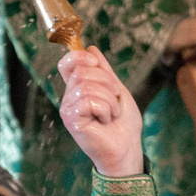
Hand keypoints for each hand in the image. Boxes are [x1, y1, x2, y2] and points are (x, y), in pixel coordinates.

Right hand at [57, 46, 144, 177]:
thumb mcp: (117, 90)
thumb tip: (91, 48)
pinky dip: (106, 110)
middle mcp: (69, 98)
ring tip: (111, 114)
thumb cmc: (123, 123)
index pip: (68, 63)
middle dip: (107, 83)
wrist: (127, 146)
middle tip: (114, 101)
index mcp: (77, 89)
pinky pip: (89, 101)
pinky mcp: (72, 120)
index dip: (80, 57)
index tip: (95, 63)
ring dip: (109, 100)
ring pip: (87, 86)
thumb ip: (104, 71)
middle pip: (82, 71)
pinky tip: (105, 121)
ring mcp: (68, 109)